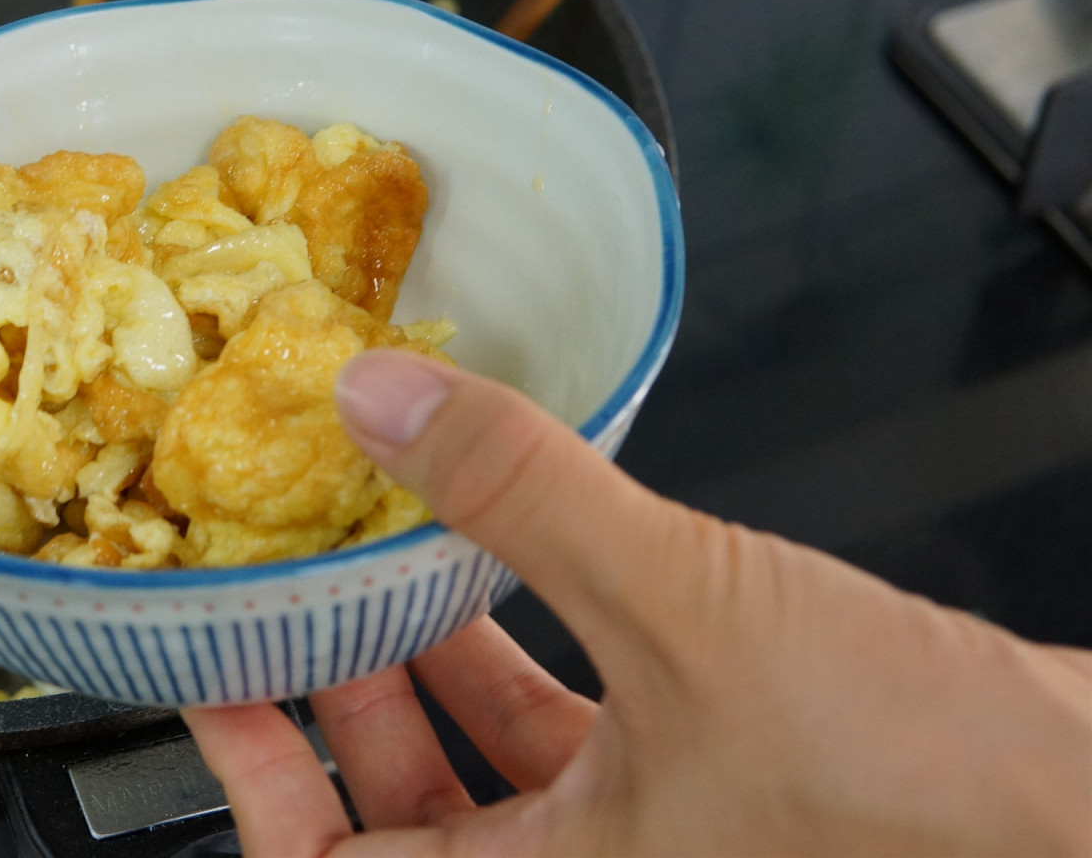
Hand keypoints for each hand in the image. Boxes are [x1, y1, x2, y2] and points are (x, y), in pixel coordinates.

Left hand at [182, 351, 1091, 854]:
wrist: (1089, 806)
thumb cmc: (920, 780)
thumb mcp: (684, 606)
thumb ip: (522, 496)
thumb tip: (379, 405)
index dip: (254, 784)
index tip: (214, 686)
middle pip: (402, 817)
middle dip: (336, 701)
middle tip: (290, 594)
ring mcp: (657, 847)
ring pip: (486, 775)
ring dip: (425, 666)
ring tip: (386, 555)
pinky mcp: (712, 794)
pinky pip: (570, 739)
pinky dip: (523, 657)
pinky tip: (514, 563)